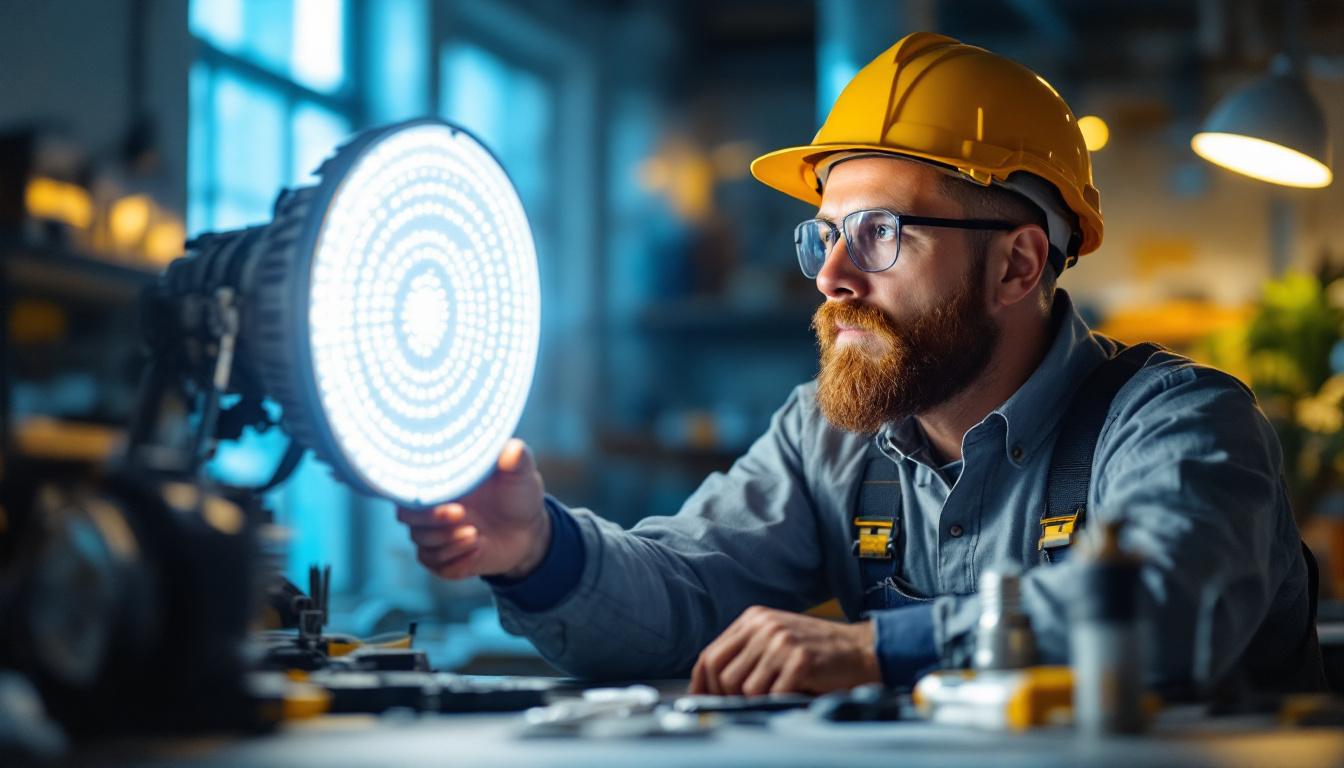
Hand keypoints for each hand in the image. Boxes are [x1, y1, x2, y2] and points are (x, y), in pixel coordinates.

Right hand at [396, 438, 549, 579]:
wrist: (530, 532)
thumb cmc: (519, 496)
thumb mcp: (522, 476)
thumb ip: (517, 460)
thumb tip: (512, 450)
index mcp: (443, 483)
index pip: (409, 486)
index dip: (417, 492)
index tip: (442, 494)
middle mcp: (433, 508)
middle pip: (406, 516)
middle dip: (431, 519)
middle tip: (462, 514)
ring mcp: (437, 534)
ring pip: (421, 543)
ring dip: (447, 542)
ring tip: (476, 534)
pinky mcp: (445, 558)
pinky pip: (435, 564)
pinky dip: (455, 561)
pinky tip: (477, 549)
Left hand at [690, 606, 879, 695]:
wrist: (860, 650)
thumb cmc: (816, 652)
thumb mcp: (775, 640)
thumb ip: (745, 654)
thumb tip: (708, 687)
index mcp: (754, 619)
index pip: (710, 655)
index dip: (702, 684)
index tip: (701, 703)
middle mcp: (764, 626)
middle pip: (722, 674)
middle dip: (728, 698)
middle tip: (743, 706)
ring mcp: (781, 641)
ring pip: (745, 688)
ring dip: (758, 701)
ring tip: (777, 695)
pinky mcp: (799, 660)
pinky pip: (772, 695)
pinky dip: (779, 703)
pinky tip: (792, 694)